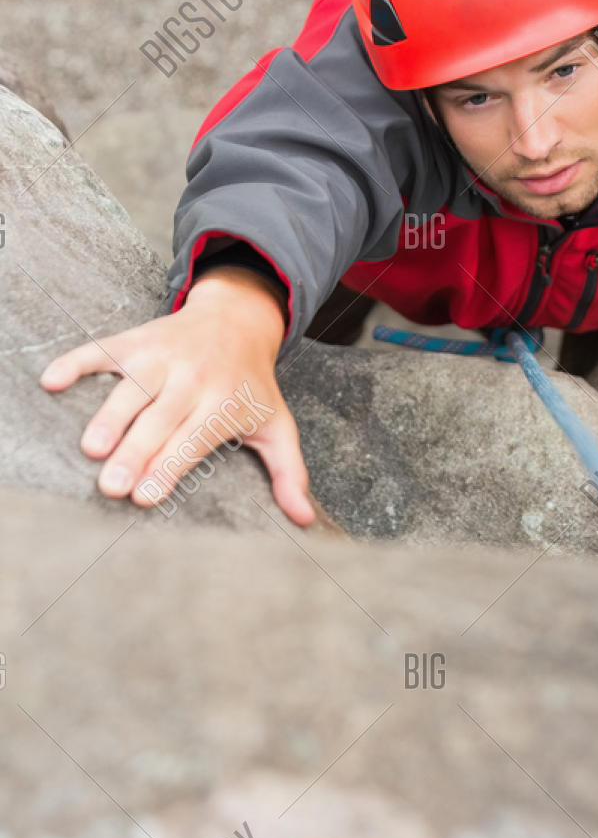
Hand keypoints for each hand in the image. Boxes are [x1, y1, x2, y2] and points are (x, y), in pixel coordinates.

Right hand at [38, 267, 316, 524]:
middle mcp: (193, 379)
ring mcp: (162, 357)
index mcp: (223, 404)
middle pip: (160, 421)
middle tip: (111, 485)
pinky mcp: (137, 340)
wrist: (237, 318)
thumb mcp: (277, 425)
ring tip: (90, 448)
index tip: (145, 496)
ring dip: (109, 416)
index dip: (169, 468)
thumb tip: (305, 519)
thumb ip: (289, 473)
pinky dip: (77, 363)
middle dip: (135, 452)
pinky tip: (52, 381)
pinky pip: (103, 350)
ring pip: (132, 389)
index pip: (193, 441)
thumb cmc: (252, 385)